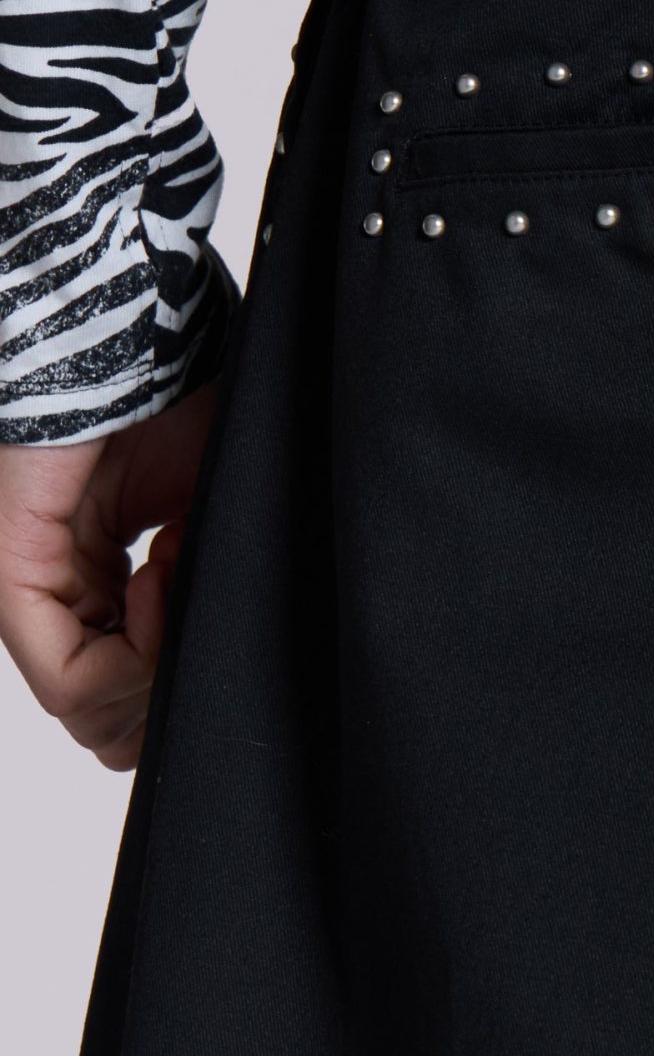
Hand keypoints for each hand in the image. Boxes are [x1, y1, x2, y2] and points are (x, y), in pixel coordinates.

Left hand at [0, 384, 219, 770]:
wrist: (133, 330)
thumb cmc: (176, 400)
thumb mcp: (210, 522)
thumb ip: (207, 596)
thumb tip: (230, 666)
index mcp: (99, 584)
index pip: (127, 699)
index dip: (183, 689)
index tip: (222, 615)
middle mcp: (53, 601)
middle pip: (109, 725)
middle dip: (173, 686)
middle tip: (201, 598)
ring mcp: (22, 596)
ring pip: (89, 716)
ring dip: (160, 659)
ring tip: (180, 562)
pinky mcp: (7, 580)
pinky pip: (69, 681)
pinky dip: (135, 653)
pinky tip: (160, 577)